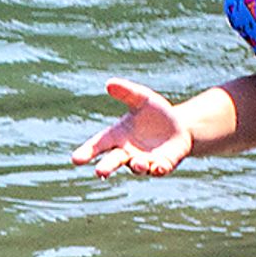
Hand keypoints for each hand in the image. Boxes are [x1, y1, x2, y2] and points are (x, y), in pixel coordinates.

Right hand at [72, 79, 192, 176]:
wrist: (180, 127)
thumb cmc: (156, 113)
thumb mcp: (143, 99)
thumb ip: (126, 93)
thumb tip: (109, 83)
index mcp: (117, 136)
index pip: (97, 145)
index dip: (86, 152)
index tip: (75, 159)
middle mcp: (127, 152)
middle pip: (113, 161)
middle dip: (106, 167)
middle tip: (99, 172)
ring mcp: (144, 161)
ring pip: (136, 167)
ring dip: (136, 166)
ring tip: (137, 162)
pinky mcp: (162, 165)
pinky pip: (158, 170)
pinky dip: (157, 169)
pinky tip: (158, 167)